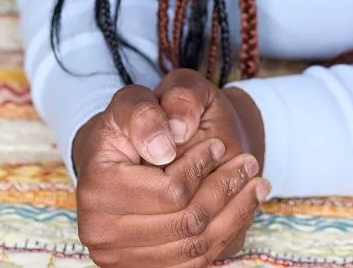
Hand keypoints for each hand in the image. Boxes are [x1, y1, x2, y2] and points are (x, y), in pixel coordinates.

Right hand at [71, 79, 269, 266]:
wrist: (121, 158)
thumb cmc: (134, 126)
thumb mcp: (136, 101)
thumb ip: (147, 113)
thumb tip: (166, 146)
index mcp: (97, 188)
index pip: (170, 191)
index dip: (202, 166)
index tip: (218, 145)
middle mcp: (101, 230)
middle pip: (186, 223)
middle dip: (225, 190)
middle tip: (250, 163)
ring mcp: (119, 257)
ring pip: (194, 247)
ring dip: (234, 214)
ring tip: (256, 184)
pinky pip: (192, 262)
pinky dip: (224, 235)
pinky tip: (241, 207)